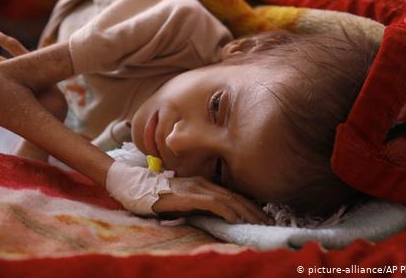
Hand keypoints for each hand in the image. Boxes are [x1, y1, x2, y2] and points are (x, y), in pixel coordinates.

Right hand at [152, 176, 268, 223]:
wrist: (137, 188)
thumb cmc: (158, 197)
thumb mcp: (184, 201)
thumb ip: (200, 205)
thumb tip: (217, 217)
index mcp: (204, 183)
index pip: (232, 194)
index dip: (249, 205)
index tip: (263, 217)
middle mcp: (203, 183)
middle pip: (235, 196)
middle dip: (254, 210)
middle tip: (269, 222)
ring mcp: (197, 187)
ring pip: (228, 200)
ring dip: (246, 212)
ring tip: (259, 223)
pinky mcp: (189, 195)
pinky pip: (213, 203)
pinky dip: (227, 211)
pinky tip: (236, 220)